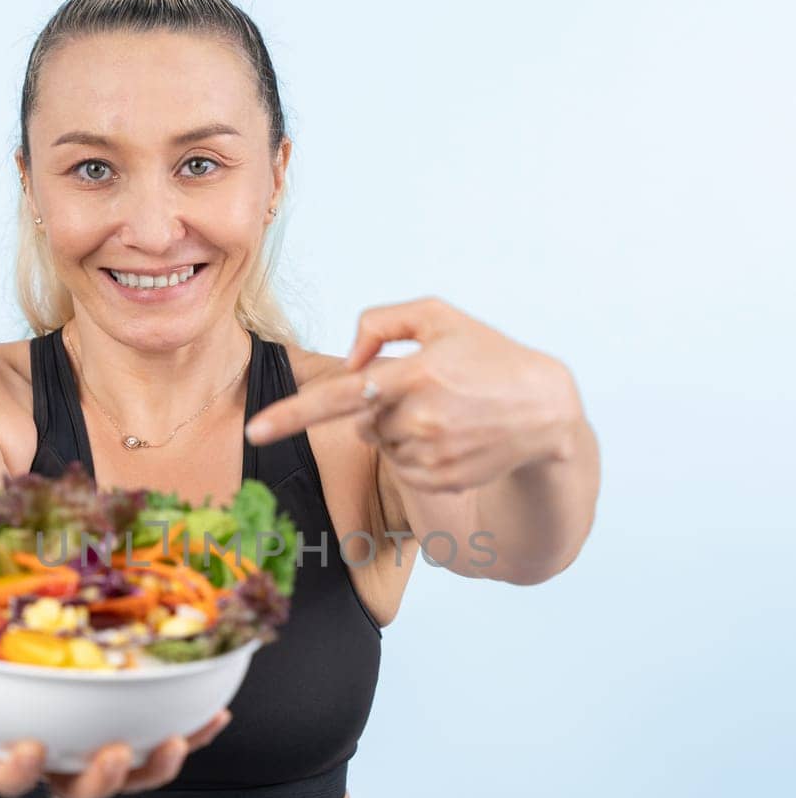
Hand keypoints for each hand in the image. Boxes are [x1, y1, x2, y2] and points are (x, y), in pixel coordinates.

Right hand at [0, 611, 232, 797]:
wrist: (32, 642)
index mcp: (15, 749)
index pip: (9, 777)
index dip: (16, 770)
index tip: (25, 746)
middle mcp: (63, 764)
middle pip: (81, 794)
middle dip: (99, 781)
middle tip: (114, 752)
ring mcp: (107, 756)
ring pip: (134, 780)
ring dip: (156, 767)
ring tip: (173, 740)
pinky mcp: (146, 737)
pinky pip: (173, 741)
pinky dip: (196, 732)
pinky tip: (218, 713)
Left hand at [245, 296, 579, 495]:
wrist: (543, 408)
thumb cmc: (487, 355)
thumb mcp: (440, 316)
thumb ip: (383, 321)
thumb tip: (348, 360)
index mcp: (414, 374)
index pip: (339, 397)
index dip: (292, 416)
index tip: (254, 432)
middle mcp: (419, 418)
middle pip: (362, 420)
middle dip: (380, 407)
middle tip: (429, 392)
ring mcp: (430, 454)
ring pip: (381, 445)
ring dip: (400, 430)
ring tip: (446, 414)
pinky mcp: (440, 481)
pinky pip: (402, 469)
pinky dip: (416, 453)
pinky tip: (451, 437)